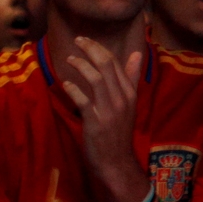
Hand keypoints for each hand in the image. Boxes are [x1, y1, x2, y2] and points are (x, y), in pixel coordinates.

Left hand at [61, 37, 144, 201]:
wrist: (116, 160)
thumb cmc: (119, 130)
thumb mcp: (129, 102)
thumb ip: (130, 77)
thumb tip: (136, 53)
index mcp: (130, 92)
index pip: (116, 63)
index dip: (100, 48)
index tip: (86, 40)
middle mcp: (122, 98)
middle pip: (106, 65)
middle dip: (90, 49)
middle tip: (77, 40)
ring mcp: (109, 110)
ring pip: (96, 79)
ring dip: (81, 65)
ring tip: (69, 59)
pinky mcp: (96, 122)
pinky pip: (83, 100)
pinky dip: (73, 89)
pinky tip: (66, 84)